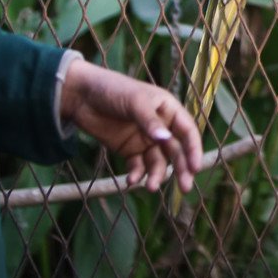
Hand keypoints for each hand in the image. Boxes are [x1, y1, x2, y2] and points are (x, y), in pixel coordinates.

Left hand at [60, 58, 204, 193]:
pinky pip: (138, 166)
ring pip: (158, 162)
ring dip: (156, 175)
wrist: (81, 96)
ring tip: (151, 187)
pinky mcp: (129, 150)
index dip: (193, 149)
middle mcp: (160, 127)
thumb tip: (165, 138)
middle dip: (181, 169)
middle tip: (185, 188)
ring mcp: (145, 140)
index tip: (195, 168)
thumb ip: (149, 121)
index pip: (187, 131)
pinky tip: (131, 180)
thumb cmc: (113, 89)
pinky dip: (137, 174)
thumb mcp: (134, 101)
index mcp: (168, 109)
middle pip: (176, 151)